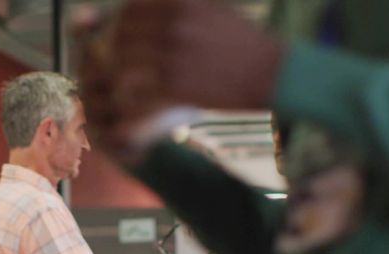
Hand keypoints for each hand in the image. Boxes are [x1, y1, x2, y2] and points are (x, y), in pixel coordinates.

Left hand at [77, 0, 284, 158]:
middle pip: (124, 35)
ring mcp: (173, 54)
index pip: (132, 8)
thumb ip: (183, 8)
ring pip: (125, 63)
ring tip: (120, 86)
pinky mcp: (175, 85)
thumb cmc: (242, 44)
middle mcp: (175, 24)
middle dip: (115, 51)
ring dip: (117, 75)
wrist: (273, 73)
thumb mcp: (214, 11)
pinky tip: (131, 106)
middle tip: (116, 66)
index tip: (121, 37)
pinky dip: (129, 99)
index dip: (120, 23)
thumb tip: (148, 8)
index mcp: (183, 2)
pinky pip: (137, 90)